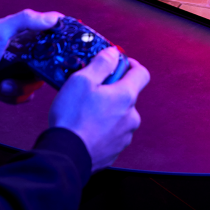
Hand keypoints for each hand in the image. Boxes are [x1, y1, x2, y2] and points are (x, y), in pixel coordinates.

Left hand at [0, 9, 61, 106]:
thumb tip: (54, 17)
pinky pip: (25, 95)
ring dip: (21, 86)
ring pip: (36, 81)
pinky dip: (14, 96)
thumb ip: (25, 20)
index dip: (61, 39)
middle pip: (47, 61)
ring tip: (3, 84)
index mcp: (19, 35)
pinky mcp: (9, 88)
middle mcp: (20, 52)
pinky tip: (0, 91)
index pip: (48, 33)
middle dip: (40, 71)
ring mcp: (14, 71)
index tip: (72, 46)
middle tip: (32, 73)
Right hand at [49, 48, 149, 171]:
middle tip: (91, 88)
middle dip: (112, 88)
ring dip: (107, 109)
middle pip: (127, 95)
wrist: (67, 155)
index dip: (130, 64)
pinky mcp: (115, 149)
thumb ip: (101, 63)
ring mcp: (125, 135)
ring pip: (119, 114)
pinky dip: (102, 126)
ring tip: (84, 110)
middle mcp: (131, 116)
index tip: (116, 63)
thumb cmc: (73, 118)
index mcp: (126, 97)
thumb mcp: (82, 80)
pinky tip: (85, 126)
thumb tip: (113, 53)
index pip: (141, 73)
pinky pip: (112, 131)